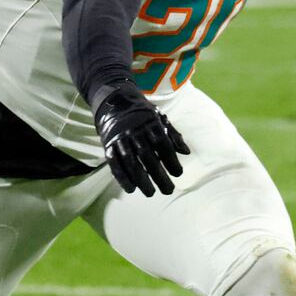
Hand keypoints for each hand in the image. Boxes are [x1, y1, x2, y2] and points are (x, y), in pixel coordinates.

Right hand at [93, 81, 189, 195]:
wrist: (114, 102)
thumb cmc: (143, 114)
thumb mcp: (161, 119)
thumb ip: (174, 136)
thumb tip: (187, 152)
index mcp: (151, 125)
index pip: (163, 145)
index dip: (171, 161)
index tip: (178, 174)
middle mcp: (136, 132)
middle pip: (148, 157)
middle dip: (159, 176)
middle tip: (168, 190)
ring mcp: (121, 139)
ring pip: (131, 163)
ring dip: (141, 180)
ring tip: (151, 193)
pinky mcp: (108, 145)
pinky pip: (114, 164)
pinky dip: (122, 177)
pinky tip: (131, 189)